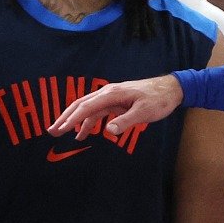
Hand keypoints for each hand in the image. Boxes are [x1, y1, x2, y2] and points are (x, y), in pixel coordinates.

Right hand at [49, 74, 183, 139]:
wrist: (171, 88)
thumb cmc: (158, 99)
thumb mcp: (144, 112)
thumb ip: (126, 121)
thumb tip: (108, 131)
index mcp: (112, 94)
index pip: (86, 107)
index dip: (71, 119)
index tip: (60, 129)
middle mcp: (108, 93)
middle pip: (81, 104)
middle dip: (66, 117)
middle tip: (52, 131)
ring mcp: (112, 96)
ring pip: (88, 108)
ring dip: (76, 120)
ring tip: (63, 134)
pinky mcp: (117, 101)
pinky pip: (98, 111)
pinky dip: (89, 121)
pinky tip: (84, 133)